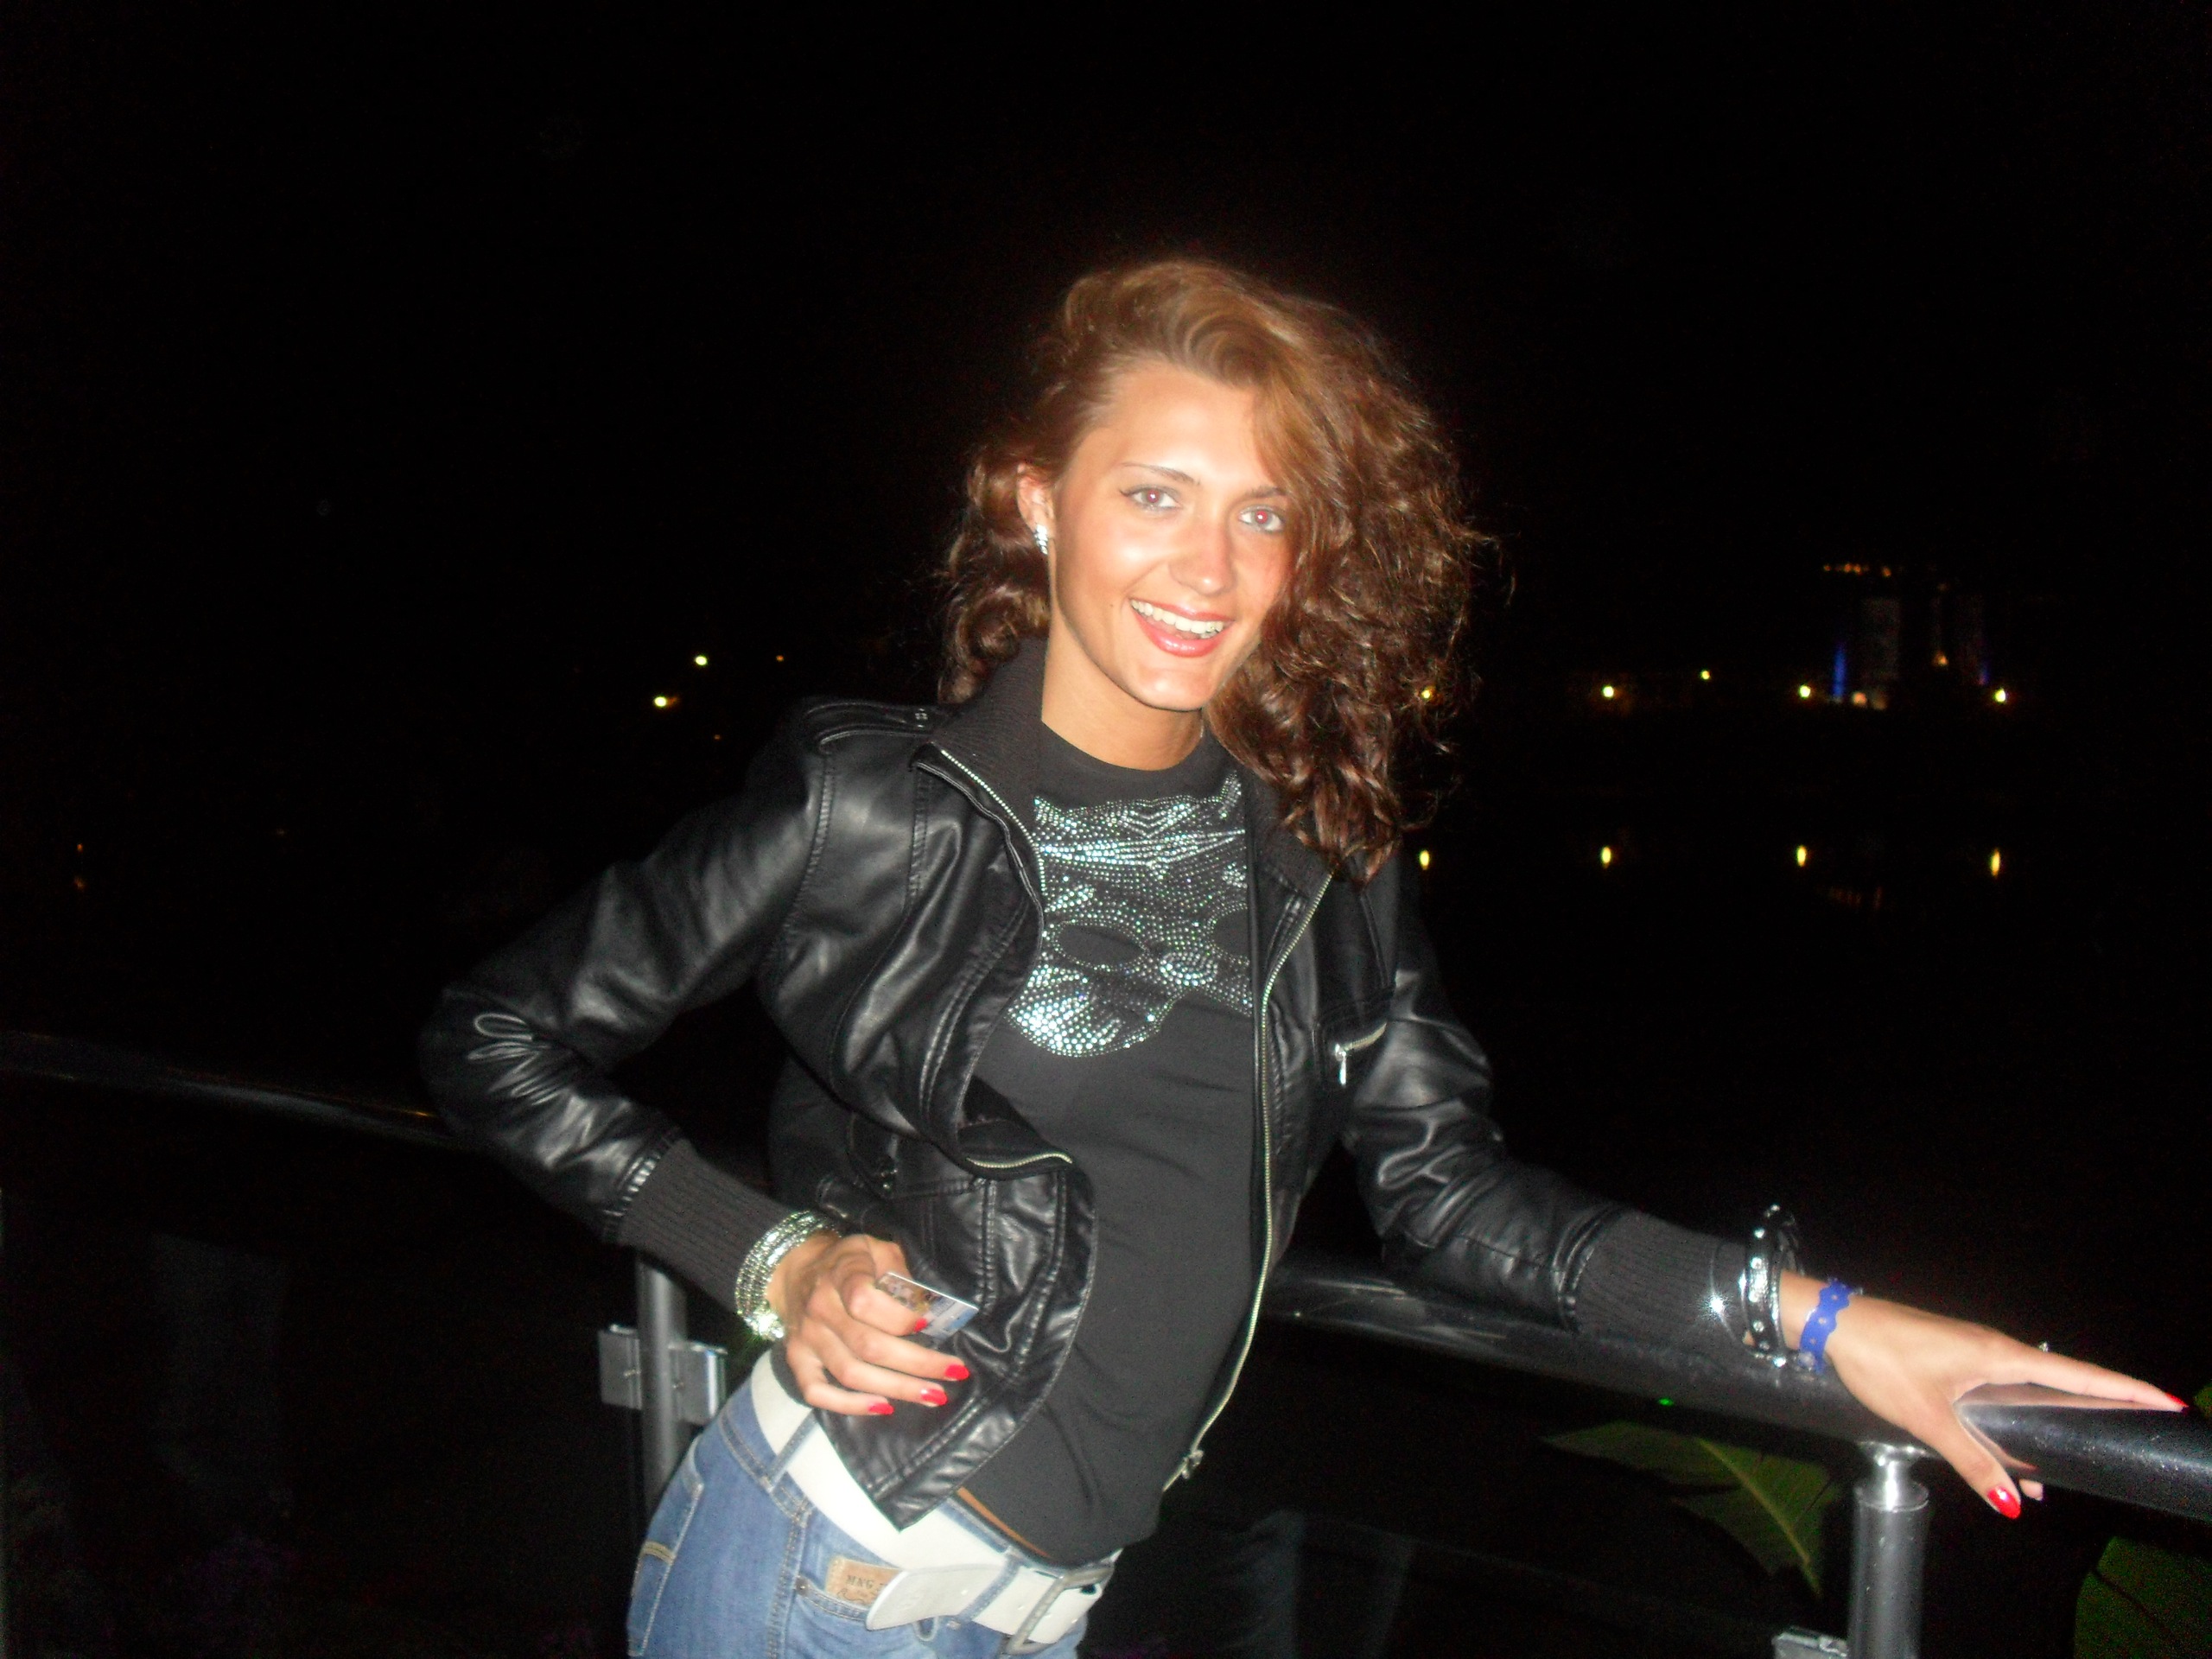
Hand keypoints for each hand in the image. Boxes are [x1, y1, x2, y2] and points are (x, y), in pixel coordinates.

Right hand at [768, 1232, 969, 1416]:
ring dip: (896, 1388)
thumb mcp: (879, 1249)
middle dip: (916, 1364)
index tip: (930, 1325)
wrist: (797, 1269)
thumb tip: (932, 1310)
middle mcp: (820, 1307)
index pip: (865, 1301)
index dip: (899, 1317)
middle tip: (953, 1373)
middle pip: (868, 1345)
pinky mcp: (797, 1359)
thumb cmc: (850, 1260)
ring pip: (851, 1373)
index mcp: (842, 1273)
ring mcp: (807, 1336)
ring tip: (933, 1395)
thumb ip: (902, 1273)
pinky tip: (883, 1408)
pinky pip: (817, 1391)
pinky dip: (849, 1405)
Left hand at [1782, 1272, 2184, 1515]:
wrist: (1835, 1323)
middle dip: (2093, 1407)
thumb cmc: (1880, 1361)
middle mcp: (1993, 1347)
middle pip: (2059, 1380)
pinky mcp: (1952, 1355)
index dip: (2122, 1388)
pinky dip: (2012, 1415)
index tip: (2163, 1398)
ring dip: (2045, 1421)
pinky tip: (2003, 1450)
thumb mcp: (1928, 1418)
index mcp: (1998, 1356)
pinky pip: (1997, 1387)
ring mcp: (1972, 1349)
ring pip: (2024, 1389)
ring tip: (2052, 1473)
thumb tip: (2015, 1501)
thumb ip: (1972, 1460)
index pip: (2078, 1373)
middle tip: (2128, 1430)